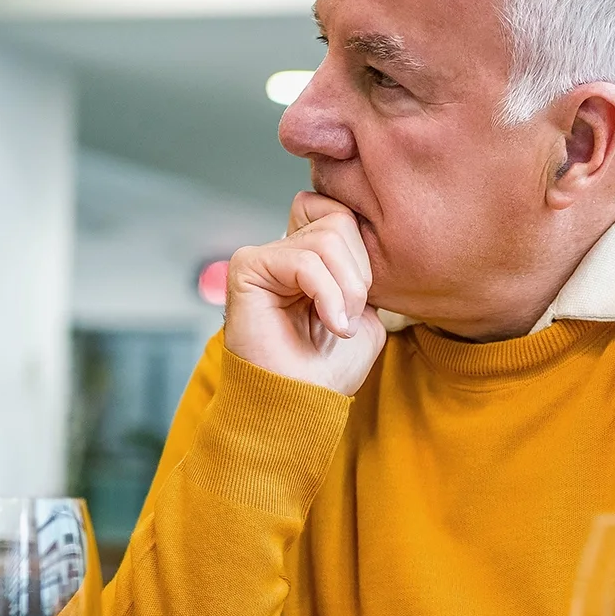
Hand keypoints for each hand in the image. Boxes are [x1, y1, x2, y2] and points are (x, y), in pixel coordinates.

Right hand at [222, 192, 388, 395]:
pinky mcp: (248, 267)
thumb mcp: (366, 314)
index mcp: (310, 256)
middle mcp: (285, 249)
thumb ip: (364, 274)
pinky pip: (304, 261)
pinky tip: (331, 324)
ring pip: (327, 238)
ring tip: (340, 325)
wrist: (301, 403)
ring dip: (347, 288)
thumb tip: (366, 242)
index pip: (342, 212)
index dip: (363, 252)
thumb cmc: (329, 368)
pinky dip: (328, 294)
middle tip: (351, 316)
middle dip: (359, 273)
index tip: (365, 297)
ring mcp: (265, 256)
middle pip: (339, 220)